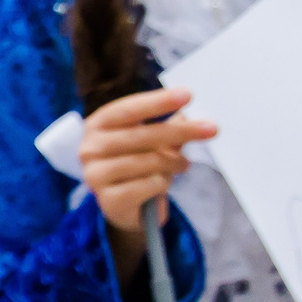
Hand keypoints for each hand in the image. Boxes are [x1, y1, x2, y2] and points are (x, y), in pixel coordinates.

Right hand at [80, 88, 216, 234]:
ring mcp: (96, 175)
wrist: (124, 206)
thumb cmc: (136, 164)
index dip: (158, 102)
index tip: (187, 95)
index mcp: (98, 125)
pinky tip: (162, 183)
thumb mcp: (151, 141)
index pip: (128, 109)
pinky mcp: (109, 200)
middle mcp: (90, 148)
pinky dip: (162, 183)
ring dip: (173, 162)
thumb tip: (189, 116)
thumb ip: (168, 127)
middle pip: (141, 135)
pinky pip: (148, 186)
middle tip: (211, 128)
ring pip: (147, 162)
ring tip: (182, 165)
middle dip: (180, 131)